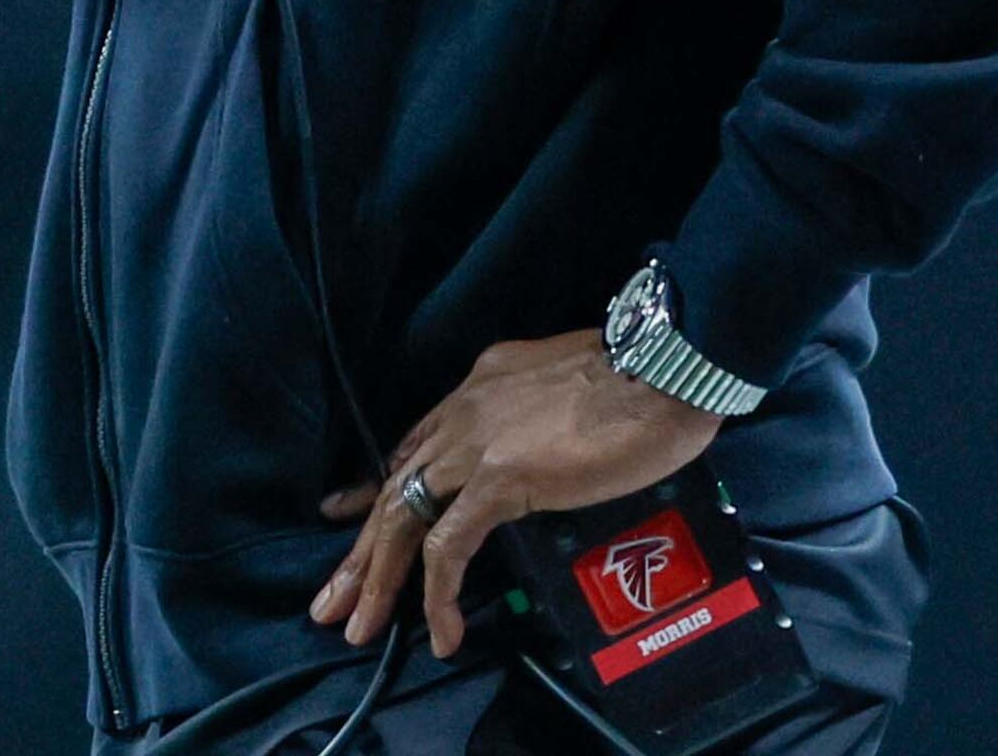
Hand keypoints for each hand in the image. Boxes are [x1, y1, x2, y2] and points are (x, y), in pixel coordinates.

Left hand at [306, 328, 721, 658]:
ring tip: (356, 626)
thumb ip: (540, 416)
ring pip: (403, 518)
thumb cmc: (641, 377)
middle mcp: (464, 412)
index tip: (346, 512)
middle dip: (359, 548)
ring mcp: (477, 446)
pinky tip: (440, 632)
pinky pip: (449, 545)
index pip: (415, 443)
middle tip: (332, 598)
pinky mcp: (501, 480)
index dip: (379, 485)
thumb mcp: (568, 387)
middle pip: (395, 486)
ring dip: (375, 578)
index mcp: (480, 388)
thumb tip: (543, 444)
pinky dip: (438, 593)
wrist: (664, 365)